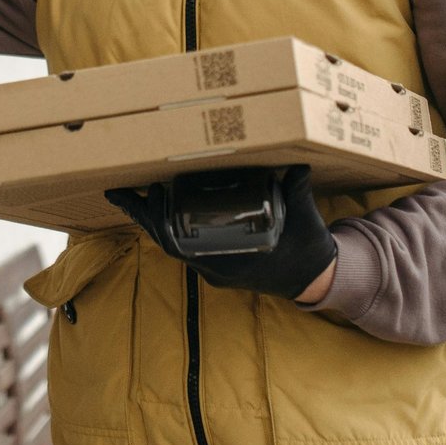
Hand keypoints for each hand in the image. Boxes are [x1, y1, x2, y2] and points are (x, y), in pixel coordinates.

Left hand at [104, 164, 337, 301]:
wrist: (315, 277)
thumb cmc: (307, 248)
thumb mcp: (304, 219)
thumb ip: (298, 191)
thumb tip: (299, 167)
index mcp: (231, 260)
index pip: (179, 242)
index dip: (160, 219)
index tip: (151, 192)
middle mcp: (216, 268)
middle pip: (168, 241)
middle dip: (146, 215)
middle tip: (130, 189)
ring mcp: (215, 268)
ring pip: (174, 244)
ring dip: (155, 220)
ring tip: (137, 196)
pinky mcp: (219, 264)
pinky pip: (185, 245)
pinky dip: (171, 226)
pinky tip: (163, 208)